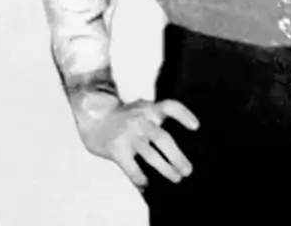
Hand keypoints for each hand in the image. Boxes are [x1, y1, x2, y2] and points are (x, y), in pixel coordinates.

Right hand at [80, 98, 199, 188]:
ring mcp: (128, 134)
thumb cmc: (125, 118)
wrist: (94, 119)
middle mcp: (139, 119)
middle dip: (176, 156)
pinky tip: (147, 185)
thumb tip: (178, 142)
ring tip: (176, 178)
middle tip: (188, 170)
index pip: (169, 106)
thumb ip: (156, 117)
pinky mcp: (116, 148)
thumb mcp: (142, 109)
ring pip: (150, 154)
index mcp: (148, 108)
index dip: (184, 114)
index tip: (196, 127)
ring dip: (165, 168)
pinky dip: (140, 178)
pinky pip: (132, 167)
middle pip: (162, 138)